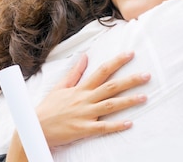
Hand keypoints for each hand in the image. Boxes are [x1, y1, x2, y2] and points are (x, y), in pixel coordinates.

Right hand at [35, 51, 149, 146]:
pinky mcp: (83, 129)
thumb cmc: (49, 108)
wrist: (35, 128)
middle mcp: (85, 99)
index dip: (117, 62)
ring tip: (144, 97)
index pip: (102, 71)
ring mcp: (85, 114)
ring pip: (110, 105)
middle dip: (130, 80)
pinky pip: (103, 127)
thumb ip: (75, 72)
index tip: (131, 54)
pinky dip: (116, 126)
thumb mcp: (61, 87)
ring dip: (128, 101)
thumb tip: (85, 56)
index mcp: (81, 88)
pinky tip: (129, 123)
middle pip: (111, 87)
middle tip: (147, 75)